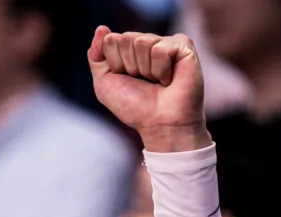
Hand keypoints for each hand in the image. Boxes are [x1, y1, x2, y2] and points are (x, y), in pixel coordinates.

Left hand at [87, 27, 208, 152]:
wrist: (160, 124)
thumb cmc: (135, 106)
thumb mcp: (104, 84)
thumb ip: (96, 56)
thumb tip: (101, 28)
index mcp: (127, 49)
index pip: (110, 40)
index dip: (114, 64)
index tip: (126, 79)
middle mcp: (146, 42)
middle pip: (125, 39)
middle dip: (129, 66)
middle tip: (143, 81)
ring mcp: (165, 42)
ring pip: (142, 42)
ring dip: (145, 69)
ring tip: (156, 81)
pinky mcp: (184, 45)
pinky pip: (161, 49)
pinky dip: (160, 70)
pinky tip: (168, 79)